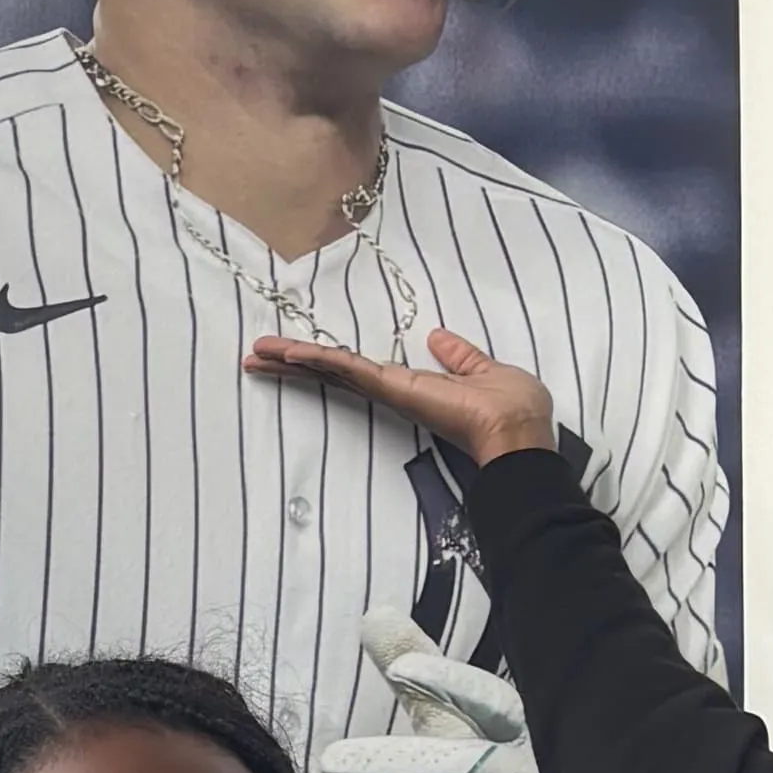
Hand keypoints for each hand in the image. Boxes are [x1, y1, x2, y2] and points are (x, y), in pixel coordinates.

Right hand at [241, 319, 559, 471]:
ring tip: (256, 352)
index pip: (360, 372)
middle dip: (295, 363)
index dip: (329, 362)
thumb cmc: (512, 408)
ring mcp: (390, 393)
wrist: (517, 434)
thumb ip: (461, 356)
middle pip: (335, 374)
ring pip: (334, 371)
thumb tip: (438, 337)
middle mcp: (394, 392)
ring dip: (294, 360)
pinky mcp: (393, 390)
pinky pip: (351, 370)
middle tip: (255, 355)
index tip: (297, 354)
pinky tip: (290, 353)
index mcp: (414, 387)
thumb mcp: (486, 370)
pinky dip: (321, 360)